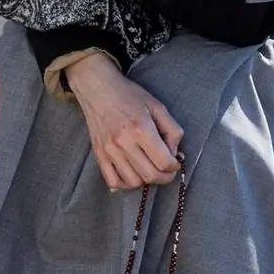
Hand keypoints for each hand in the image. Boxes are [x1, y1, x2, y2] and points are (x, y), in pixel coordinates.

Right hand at [64, 52, 183, 190]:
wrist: (97, 89)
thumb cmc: (129, 96)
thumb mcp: (158, 107)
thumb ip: (172, 131)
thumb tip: (175, 154)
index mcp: (142, 129)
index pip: (164, 162)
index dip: (175, 166)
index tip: (175, 161)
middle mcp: (124, 142)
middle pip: (151, 175)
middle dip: (165, 177)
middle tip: (167, 169)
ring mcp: (109, 150)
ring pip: (133, 182)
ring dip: (146, 180)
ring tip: (149, 168)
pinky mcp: (99, 154)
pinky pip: (113, 181)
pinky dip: (125, 183)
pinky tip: (132, 173)